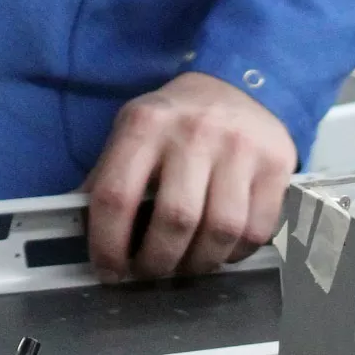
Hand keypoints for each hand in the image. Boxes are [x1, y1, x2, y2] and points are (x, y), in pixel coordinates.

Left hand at [86, 72, 295, 280]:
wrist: (238, 82)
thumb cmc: (176, 119)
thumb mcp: (133, 130)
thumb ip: (107, 176)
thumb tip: (78, 231)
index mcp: (147, 123)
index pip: (117, 196)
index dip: (108, 245)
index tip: (109, 270)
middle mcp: (195, 132)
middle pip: (175, 220)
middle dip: (158, 262)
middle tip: (151, 272)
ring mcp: (240, 147)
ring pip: (220, 232)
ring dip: (199, 264)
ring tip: (187, 263)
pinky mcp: (277, 164)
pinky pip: (256, 231)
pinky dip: (236, 253)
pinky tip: (222, 246)